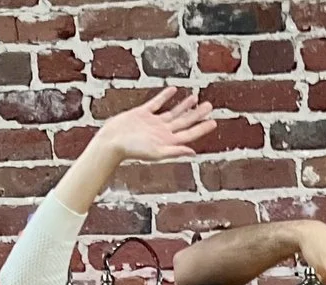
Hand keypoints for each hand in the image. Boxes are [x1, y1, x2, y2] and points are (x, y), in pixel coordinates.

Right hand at [88, 88, 217, 164]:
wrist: (112, 142)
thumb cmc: (132, 150)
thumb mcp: (156, 152)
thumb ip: (175, 151)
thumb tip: (193, 152)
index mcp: (168, 141)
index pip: (189, 134)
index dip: (202, 128)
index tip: (214, 121)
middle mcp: (163, 131)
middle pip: (184, 121)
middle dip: (197, 114)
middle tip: (210, 106)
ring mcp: (153, 122)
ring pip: (173, 112)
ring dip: (184, 105)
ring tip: (195, 97)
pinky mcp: (142, 113)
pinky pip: (156, 103)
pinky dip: (164, 97)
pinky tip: (173, 90)